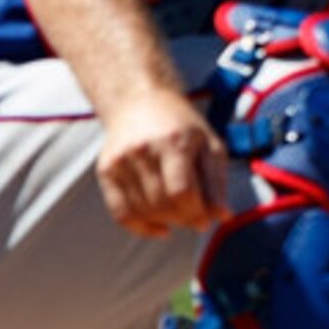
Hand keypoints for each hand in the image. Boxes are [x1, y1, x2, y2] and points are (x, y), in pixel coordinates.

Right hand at [93, 84, 227, 238]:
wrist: (138, 101)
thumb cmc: (181, 125)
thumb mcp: (209, 145)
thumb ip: (216, 182)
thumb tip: (222, 217)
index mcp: (174, 141)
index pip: (182, 192)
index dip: (196, 213)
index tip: (206, 219)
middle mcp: (143, 150)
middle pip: (162, 204)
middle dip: (183, 219)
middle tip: (194, 217)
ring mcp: (121, 160)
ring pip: (143, 211)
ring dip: (165, 222)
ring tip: (178, 214)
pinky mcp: (106, 170)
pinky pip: (121, 213)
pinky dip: (141, 227)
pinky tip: (160, 227)